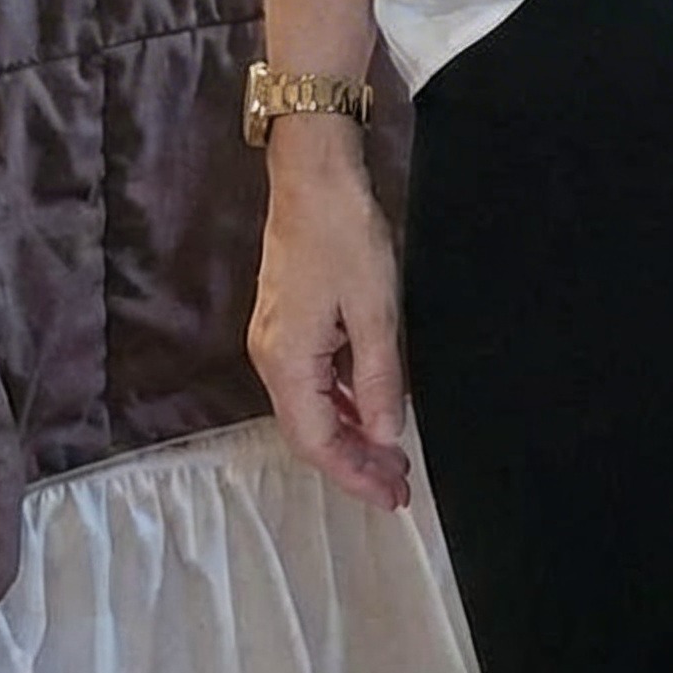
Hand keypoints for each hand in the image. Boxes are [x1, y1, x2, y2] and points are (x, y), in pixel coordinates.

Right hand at [247, 126, 411, 509]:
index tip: (393, 496)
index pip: (319, 441)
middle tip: (399, 485)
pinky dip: (345, 401)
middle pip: (311, 431)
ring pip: (313, 407)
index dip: (355, 474)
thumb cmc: (344, 236)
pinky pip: (315, 380)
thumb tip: (387, 437)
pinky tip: (372, 407)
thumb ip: (380, 377)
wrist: (314, 177)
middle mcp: (272, 358)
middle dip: (355, 462)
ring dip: (352, 433)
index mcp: (287, 362)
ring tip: (392, 456)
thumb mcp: (375, 309)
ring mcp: (277, 339)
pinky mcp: (290, 321)